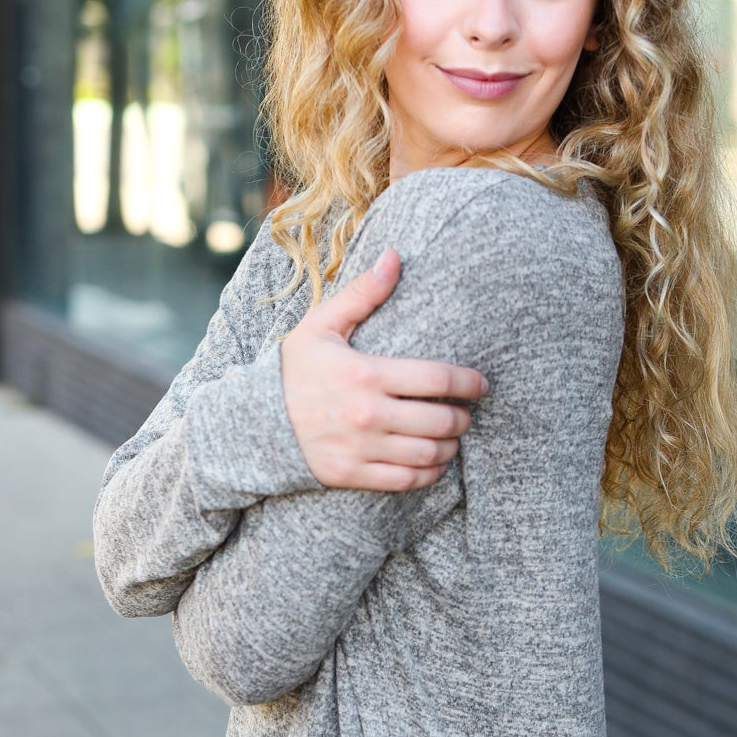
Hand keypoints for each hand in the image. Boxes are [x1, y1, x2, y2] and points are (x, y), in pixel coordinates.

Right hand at [279, 248, 489, 490]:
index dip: (469, 382)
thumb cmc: (294, 370)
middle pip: (440, 420)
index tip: (482, 384)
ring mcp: (361, 448)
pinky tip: (434, 463)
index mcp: (366, 373)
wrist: (254, 422)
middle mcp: (367, 414)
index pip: (436, 379)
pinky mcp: (353, 475)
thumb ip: (362, 293)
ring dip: (451, 446)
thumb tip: (395, 256)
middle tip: (467, 412)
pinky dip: (430, 474)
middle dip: (463, 417)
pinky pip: (407, 481)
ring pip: (428, 454)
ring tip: (453, 436)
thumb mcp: (321, 325)